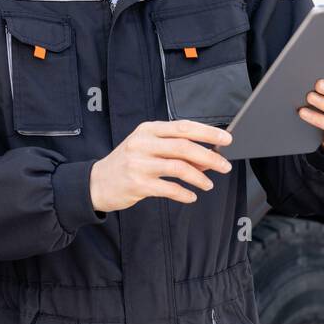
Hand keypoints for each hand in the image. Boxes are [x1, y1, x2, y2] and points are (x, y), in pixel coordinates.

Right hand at [89, 119, 232, 211]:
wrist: (96, 183)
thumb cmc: (127, 163)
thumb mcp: (147, 148)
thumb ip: (174, 149)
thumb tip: (207, 157)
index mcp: (148, 129)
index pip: (183, 127)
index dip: (208, 132)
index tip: (226, 138)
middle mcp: (143, 143)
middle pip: (184, 146)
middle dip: (209, 156)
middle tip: (224, 165)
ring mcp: (139, 164)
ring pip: (179, 167)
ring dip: (199, 177)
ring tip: (209, 184)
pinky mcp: (137, 184)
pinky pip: (168, 188)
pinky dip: (184, 193)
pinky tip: (191, 196)